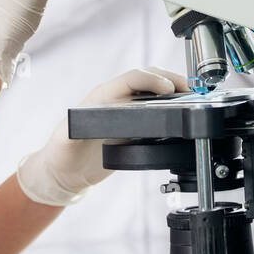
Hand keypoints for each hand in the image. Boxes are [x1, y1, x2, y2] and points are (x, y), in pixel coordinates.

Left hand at [16, 67, 189, 205]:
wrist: (66, 174)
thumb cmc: (62, 156)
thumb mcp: (65, 143)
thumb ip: (73, 131)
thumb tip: (82, 122)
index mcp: (101, 97)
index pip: (131, 79)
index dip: (151, 81)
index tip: (168, 90)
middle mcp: (115, 100)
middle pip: (147, 79)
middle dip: (169, 79)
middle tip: (189, 89)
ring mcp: (125, 112)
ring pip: (153, 91)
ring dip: (173, 89)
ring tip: (192, 96)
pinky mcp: (132, 127)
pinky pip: (155, 110)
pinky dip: (171, 106)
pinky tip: (183, 111)